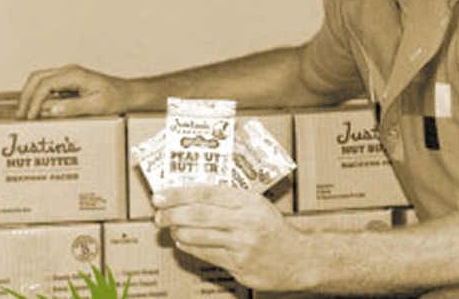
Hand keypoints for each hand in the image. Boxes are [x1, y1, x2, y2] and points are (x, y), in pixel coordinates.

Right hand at [16, 64, 128, 118]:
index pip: (45, 84)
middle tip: (21, 115)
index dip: (34, 100)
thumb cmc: (116, 99)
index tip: (31, 116)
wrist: (127, 94)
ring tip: (26, 113)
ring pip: (40, 79)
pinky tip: (37, 108)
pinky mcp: (69, 81)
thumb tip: (51, 109)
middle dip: (26, 96)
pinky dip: (38, 95)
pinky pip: (47, 85)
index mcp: (75, 75)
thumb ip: (73, 107)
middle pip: (37, 78)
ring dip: (30, 94)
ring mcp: (68, 75)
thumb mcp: (96, 106)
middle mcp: (69, 71)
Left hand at [153, 185, 310, 291]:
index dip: (180, 193)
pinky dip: (190, 246)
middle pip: (198, 214)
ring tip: (169, 227)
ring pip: (198, 236)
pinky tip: (183, 242)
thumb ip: (230, 199)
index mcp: (249, 201)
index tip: (162, 194)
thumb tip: (193, 196)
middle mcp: (246, 221)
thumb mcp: (257, 205)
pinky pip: (206, 254)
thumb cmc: (274, 229)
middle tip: (158, 213)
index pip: (207, 193)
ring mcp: (242, 245)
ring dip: (178, 231)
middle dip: (172, 214)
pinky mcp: (239, 265)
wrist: (299, 258)